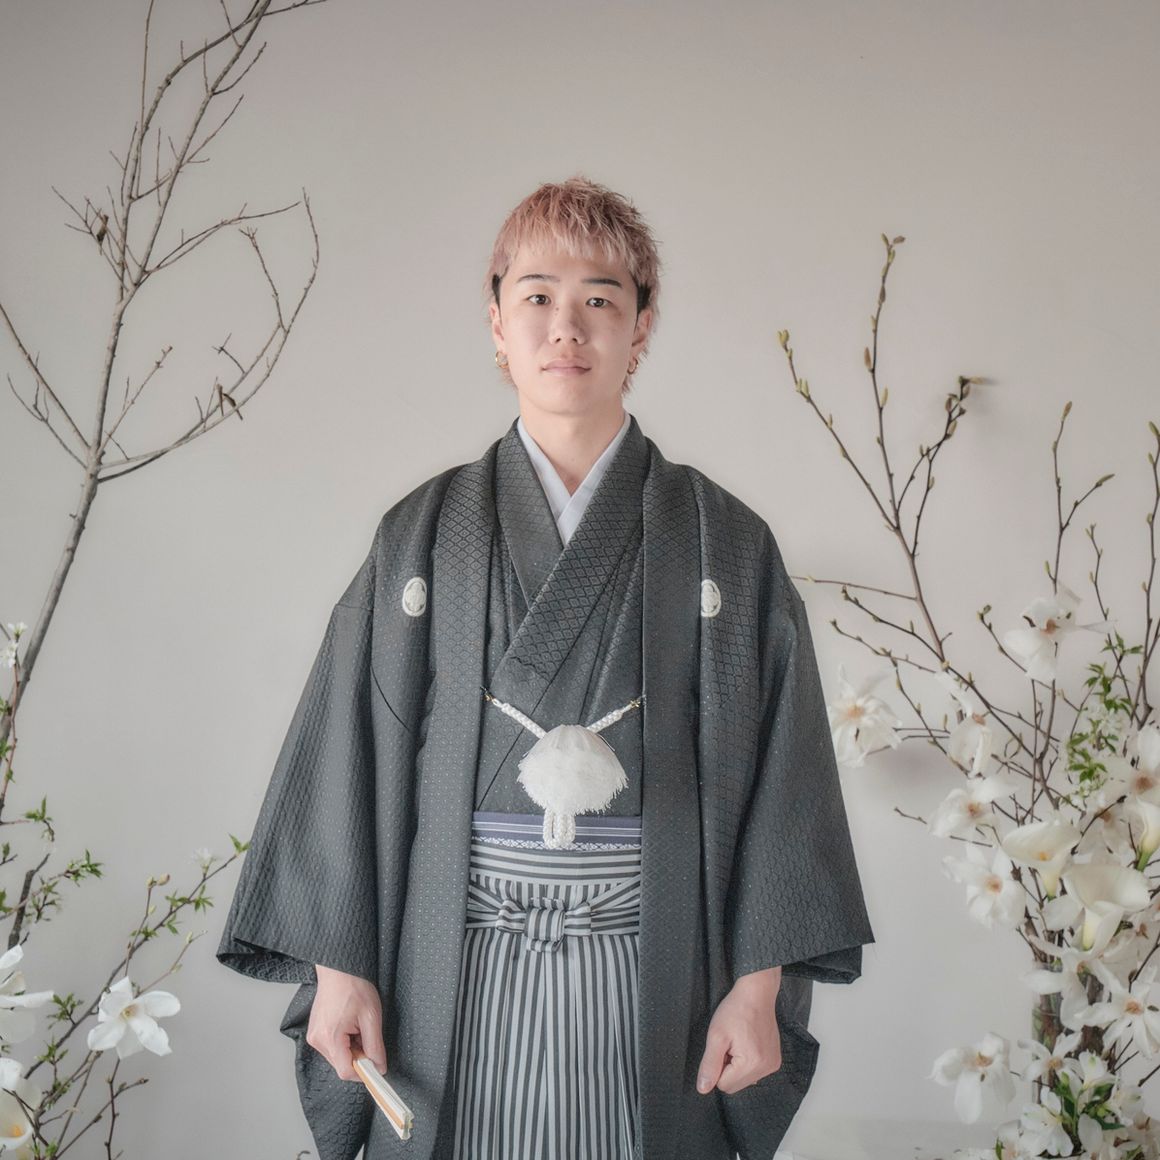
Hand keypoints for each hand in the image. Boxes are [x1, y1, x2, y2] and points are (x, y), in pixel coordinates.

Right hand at [308, 964, 387, 1080]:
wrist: (339, 968)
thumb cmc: (354, 986)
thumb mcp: (372, 1016)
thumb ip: (375, 1046)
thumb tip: (379, 1067)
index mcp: (330, 1037)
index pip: (346, 1071)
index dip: (364, 1072)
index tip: (376, 1067)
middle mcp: (317, 1040)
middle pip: (342, 1065)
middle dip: (358, 1056)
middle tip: (367, 1034)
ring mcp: (314, 1036)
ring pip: (337, 1057)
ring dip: (351, 1048)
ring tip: (357, 1025)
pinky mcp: (314, 1032)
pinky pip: (331, 1047)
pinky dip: (343, 1042)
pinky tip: (349, 1024)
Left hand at [696, 966, 781, 1094]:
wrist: (757, 993)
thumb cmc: (736, 1010)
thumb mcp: (716, 1036)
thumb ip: (709, 1065)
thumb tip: (703, 1089)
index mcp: (752, 1064)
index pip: (724, 1085)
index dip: (717, 1066)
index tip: (722, 1046)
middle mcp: (767, 1069)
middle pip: (735, 1085)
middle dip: (727, 1067)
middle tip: (729, 1044)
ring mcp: (773, 1065)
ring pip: (744, 1079)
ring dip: (737, 1065)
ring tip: (738, 1041)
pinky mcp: (775, 1060)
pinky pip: (754, 1072)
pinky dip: (747, 1062)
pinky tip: (747, 1043)